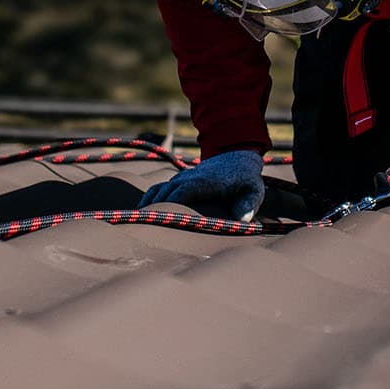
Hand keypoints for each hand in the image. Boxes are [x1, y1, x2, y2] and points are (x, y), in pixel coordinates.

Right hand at [138, 149, 265, 220]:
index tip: (156, 223)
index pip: (180, 193)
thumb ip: (249, 204)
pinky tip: (142, 216)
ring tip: (136, 227)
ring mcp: (181, 179)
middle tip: (139, 232)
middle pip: (164, 194)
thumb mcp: (254, 190)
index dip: (168, 207)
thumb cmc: (246, 179)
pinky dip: (149, 201)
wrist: (237, 156)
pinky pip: (158, 190)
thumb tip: (243, 220)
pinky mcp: (178, 182)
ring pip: (158, 191)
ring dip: (147, 206)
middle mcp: (188, 179)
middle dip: (152, 211)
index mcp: (204, 182)